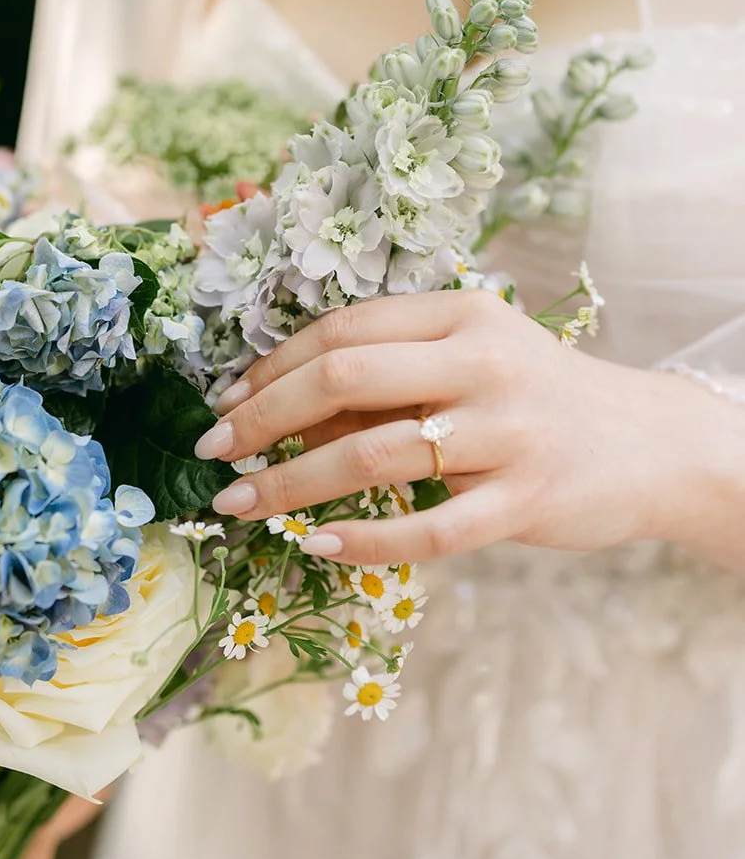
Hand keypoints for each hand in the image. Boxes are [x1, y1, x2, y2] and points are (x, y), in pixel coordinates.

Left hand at [199, 290, 715, 565]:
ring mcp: (507, 432)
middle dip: (262, 417)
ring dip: (292, 483)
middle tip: (213, 451)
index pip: (343, 331)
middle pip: (344, 378)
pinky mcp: (526, 500)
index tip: (223, 403)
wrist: (645, 443)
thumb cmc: (531, 397)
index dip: (270, 367)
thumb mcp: (465, 362)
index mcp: (461, 313)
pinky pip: (428, 528)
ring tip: (240, 504)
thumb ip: (383, 379)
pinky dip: (362, 539)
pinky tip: (315, 545)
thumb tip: (270, 405)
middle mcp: (483, 361)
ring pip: (374, 453)